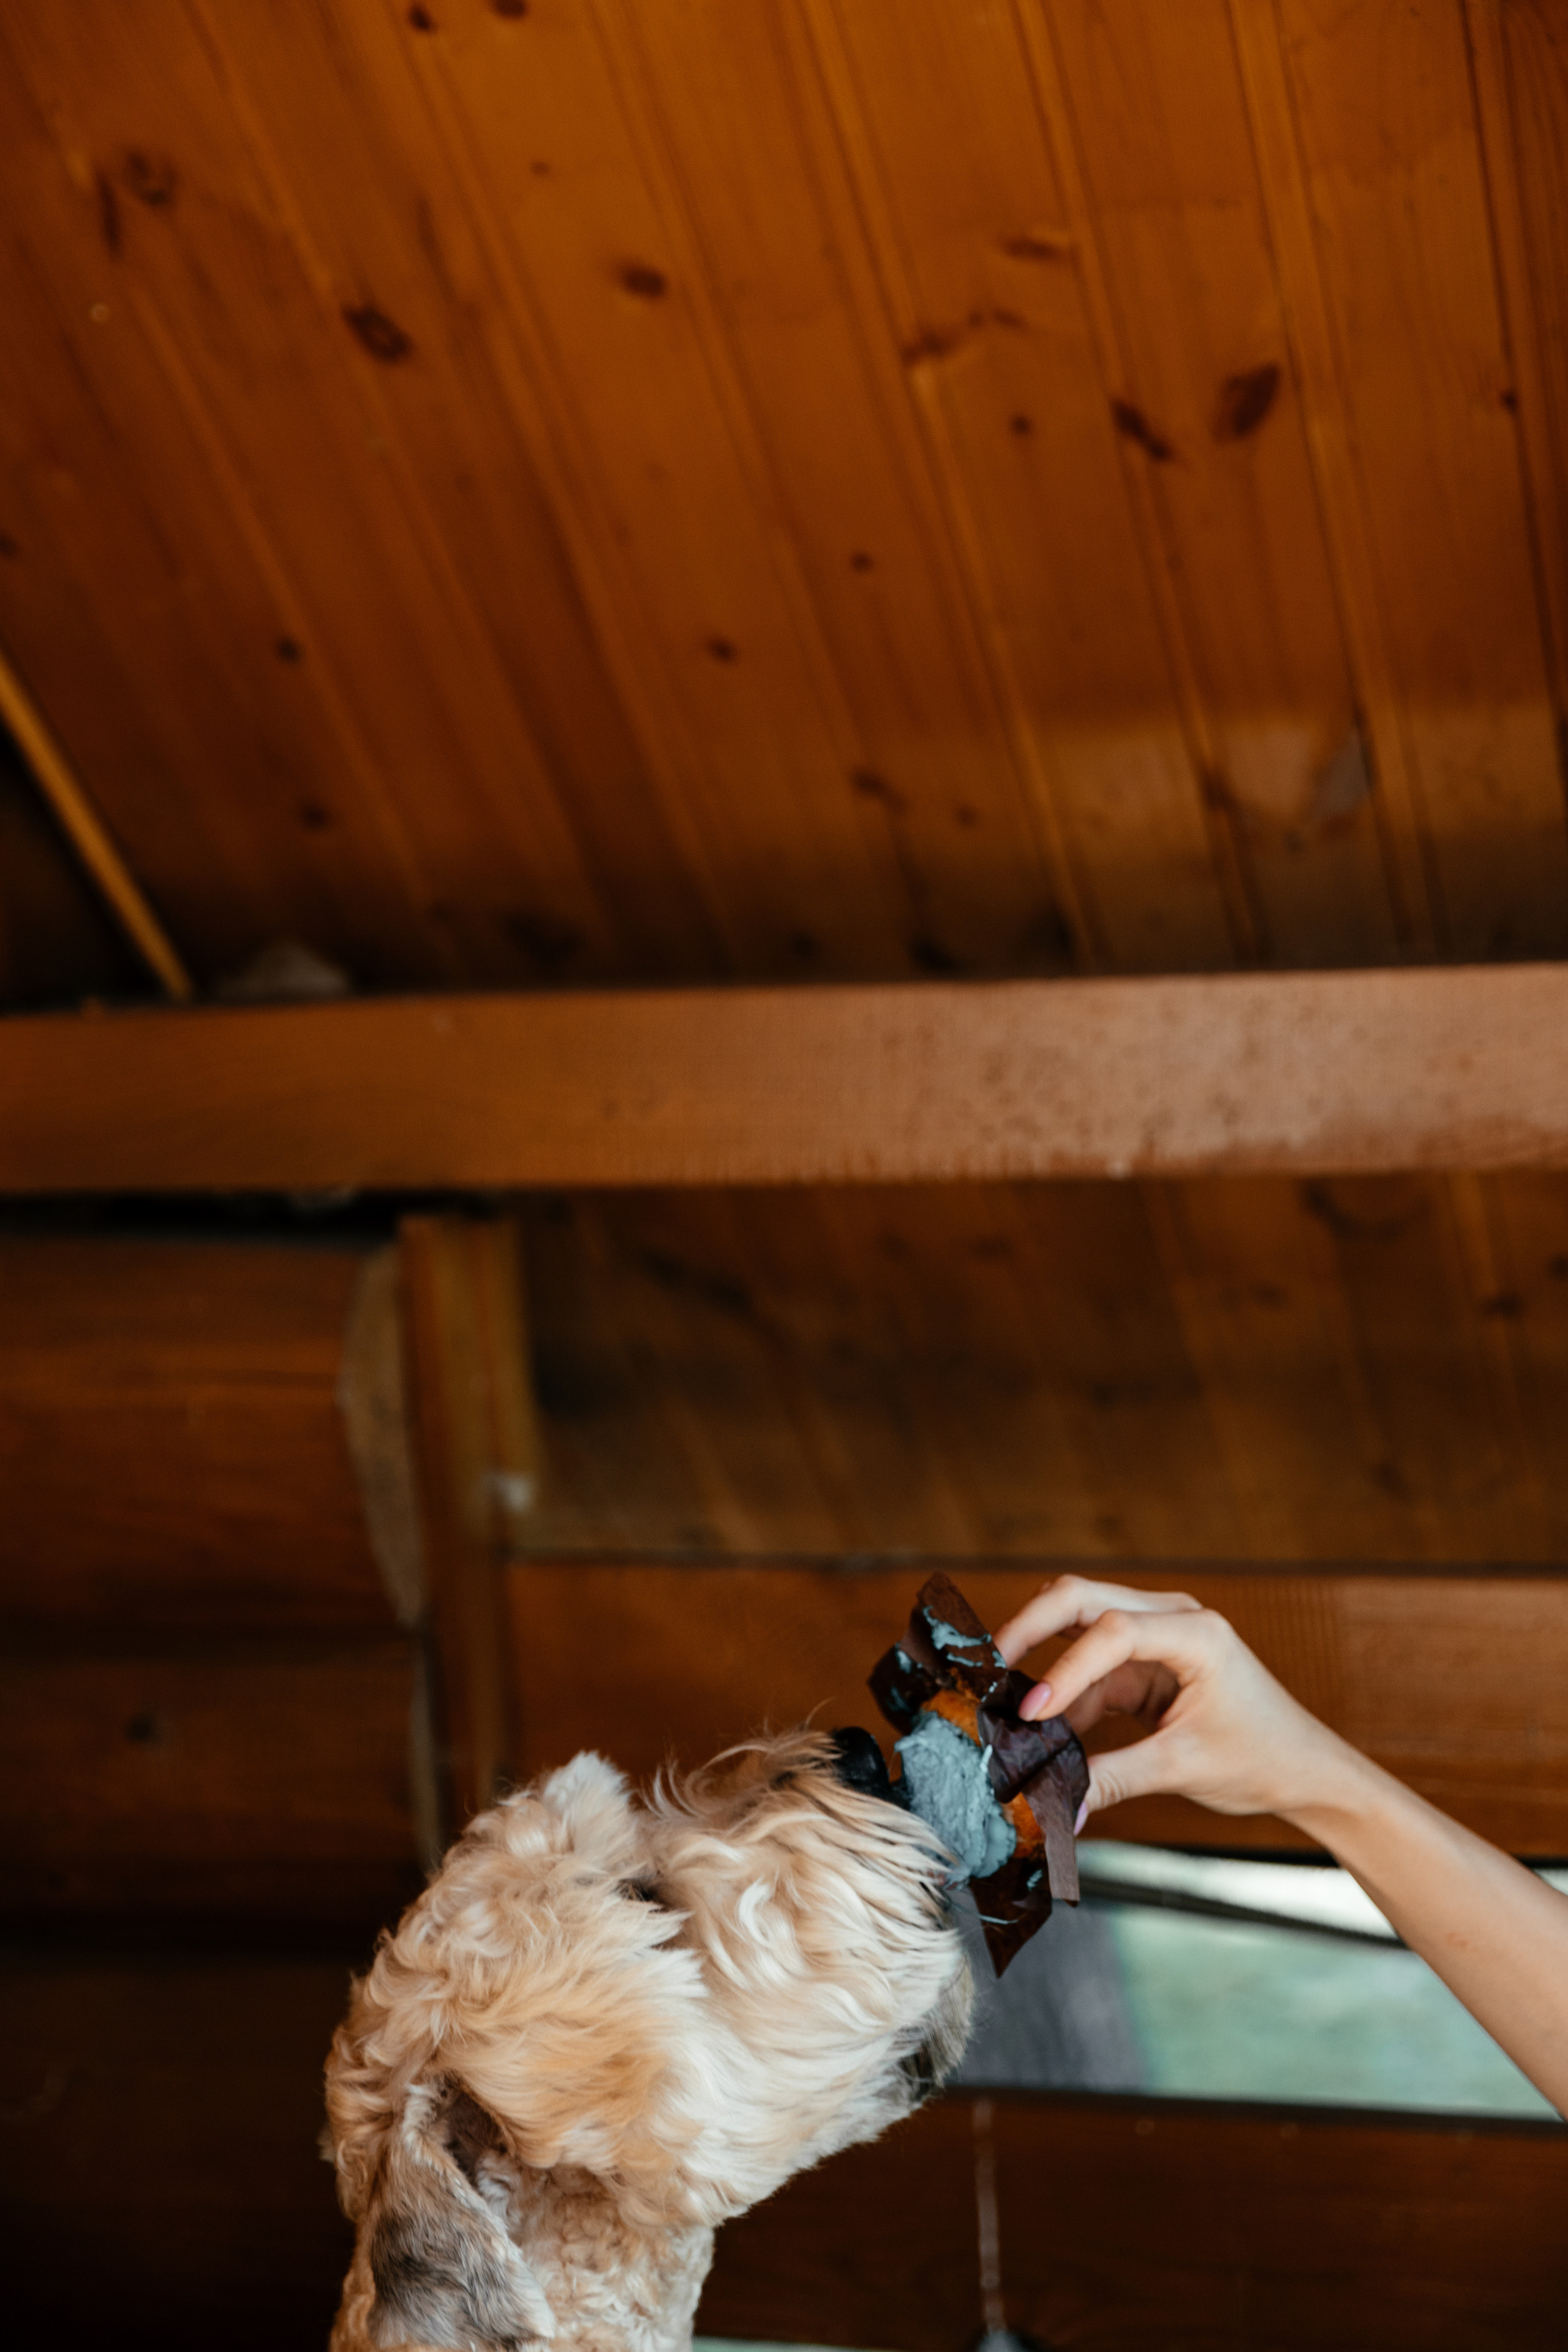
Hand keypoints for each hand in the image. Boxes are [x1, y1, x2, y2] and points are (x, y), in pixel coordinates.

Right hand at [993, 1575, 1356, 1824]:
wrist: (1304, 1769)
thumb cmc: (1262, 1758)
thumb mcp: (1183, 1768)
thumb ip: (1113, 1780)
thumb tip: (1055, 1806)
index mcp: (1196, 1632)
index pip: (1112, 1631)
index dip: (1064, 1669)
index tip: (1032, 1712)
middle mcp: (1173, 1617)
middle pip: (1081, 1598)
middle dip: (1029, 1628)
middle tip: (985, 1665)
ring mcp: (1158, 1635)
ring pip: (1078, 1621)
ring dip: (1039, 1653)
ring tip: (1002, 1697)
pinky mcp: (1147, 1662)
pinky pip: (1091, 1665)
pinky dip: (1063, 1691)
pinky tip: (1040, 1726)